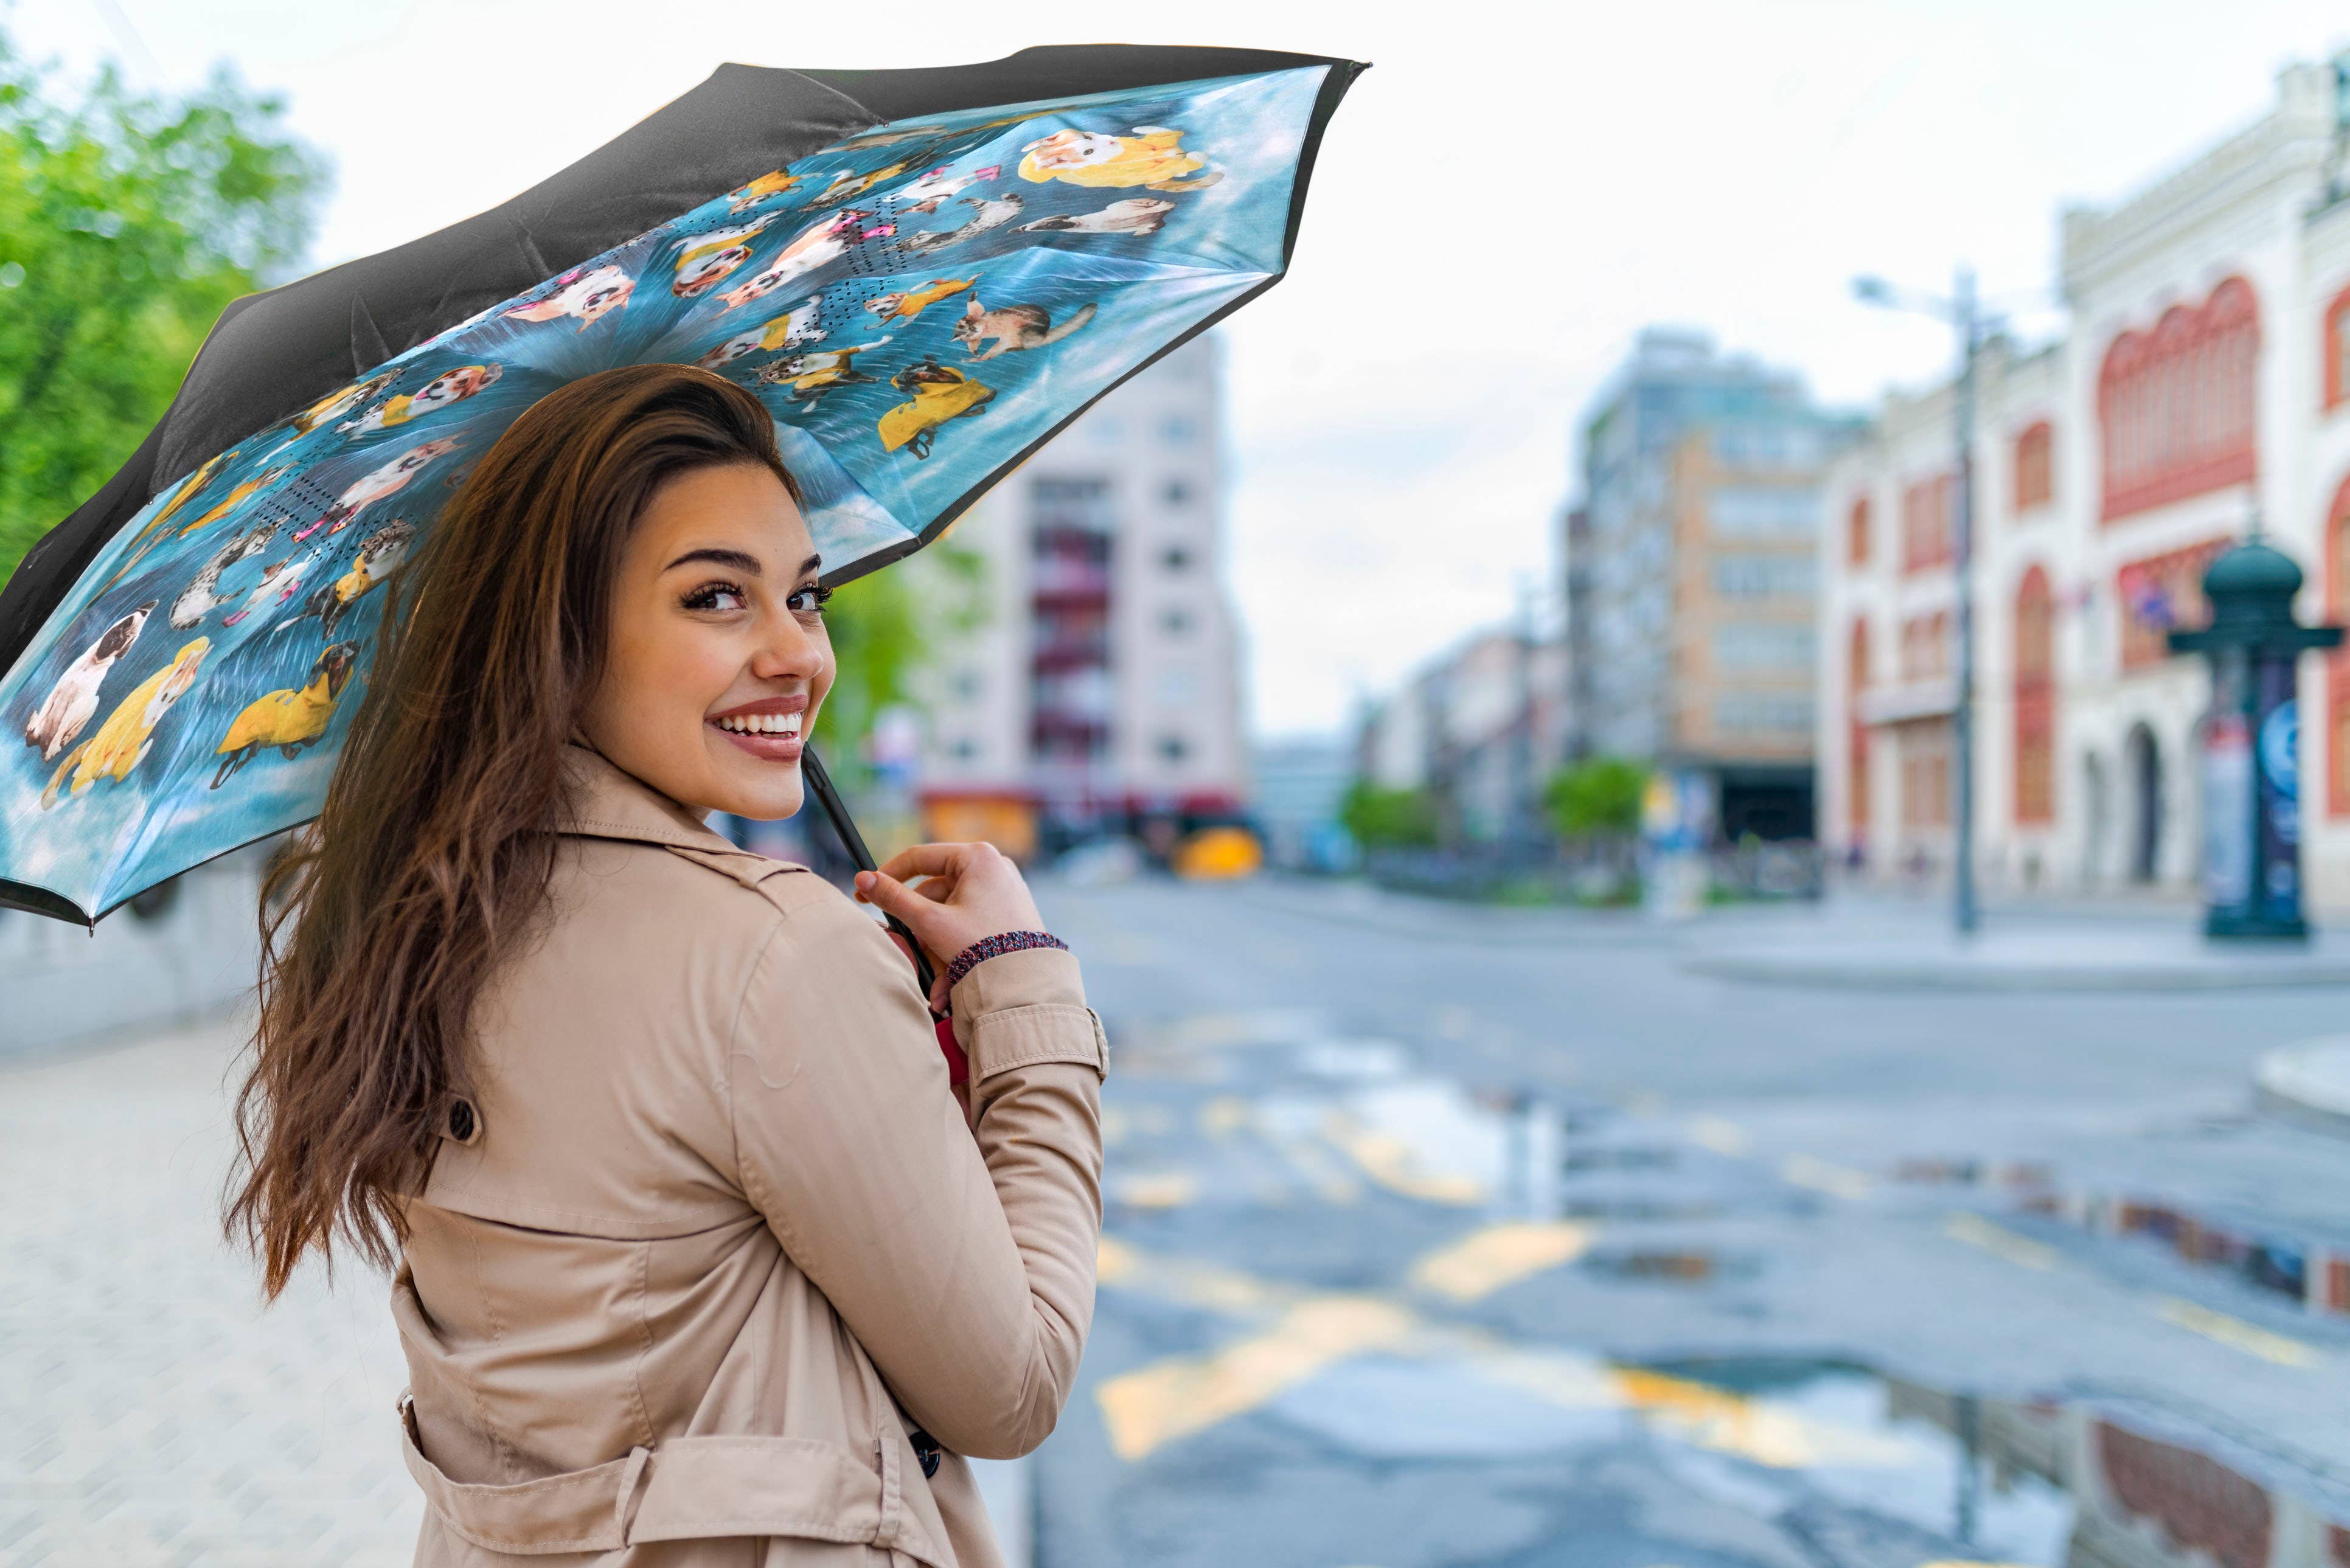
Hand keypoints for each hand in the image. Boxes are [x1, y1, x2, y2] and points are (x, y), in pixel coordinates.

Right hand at [856, 842, 1044, 1004]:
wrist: (1028, 984)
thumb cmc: (983, 947)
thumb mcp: (931, 922)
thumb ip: (894, 898)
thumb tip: (862, 879)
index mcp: (977, 856)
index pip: (919, 858)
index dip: (886, 876)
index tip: (864, 896)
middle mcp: (993, 867)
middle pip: (935, 893)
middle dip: (919, 929)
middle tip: (905, 950)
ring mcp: (1002, 890)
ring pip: (950, 914)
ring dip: (935, 947)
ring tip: (935, 984)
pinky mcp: (1006, 913)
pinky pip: (968, 925)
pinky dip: (954, 949)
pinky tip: (948, 984)